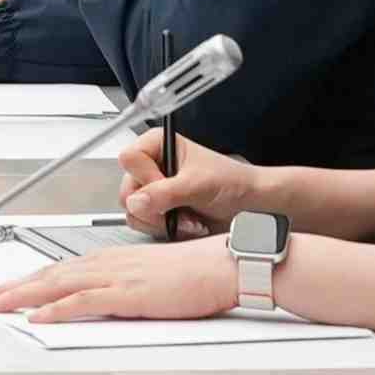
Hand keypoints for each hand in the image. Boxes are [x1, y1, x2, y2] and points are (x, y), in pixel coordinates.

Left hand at [0, 235, 235, 321]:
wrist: (220, 265)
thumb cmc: (190, 273)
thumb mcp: (143, 278)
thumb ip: (116, 289)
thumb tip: (94, 304)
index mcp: (106, 260)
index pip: (53, 272)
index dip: (21, 282)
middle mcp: (103, 264)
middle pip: (44, 276)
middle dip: (7, 288)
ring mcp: (114, 277)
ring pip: (55, 286)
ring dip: (20, 297)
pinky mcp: (128, 294)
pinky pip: (84, 301)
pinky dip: (57, 309)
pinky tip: (37, 317)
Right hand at [119, 131, 263, 236]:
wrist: (246, 204)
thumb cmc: (230, 182)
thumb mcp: (197, 184)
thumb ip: (165, 193)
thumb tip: (136, 202)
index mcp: (157, 145)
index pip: (129, 159)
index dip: (147, 177)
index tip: (169, 186)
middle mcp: (150, 166)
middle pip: (127, 189)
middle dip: (156, 207)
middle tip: (180, 209)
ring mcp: (152, 190)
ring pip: (134, 210)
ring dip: (163, 221)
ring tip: (188, 218)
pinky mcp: (157, 210)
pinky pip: (144, 224)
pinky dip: (166, 228)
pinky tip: (186, 223)